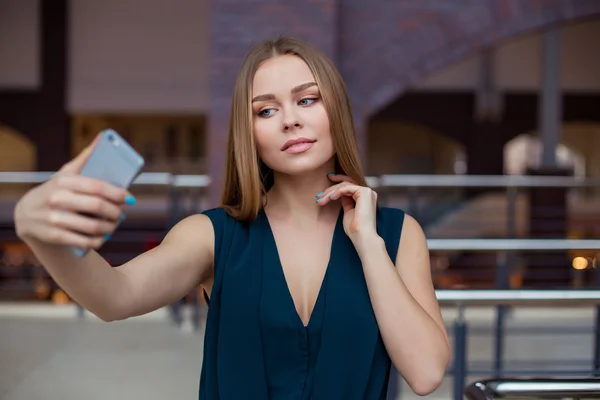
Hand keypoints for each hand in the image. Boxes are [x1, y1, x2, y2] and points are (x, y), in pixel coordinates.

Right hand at [14, 135, 133, 249]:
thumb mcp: (65, 174)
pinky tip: (102, 237)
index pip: (97, 186)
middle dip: (115, 212)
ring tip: (114, 225)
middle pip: (97, 206)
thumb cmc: (55, 191)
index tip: (129, 199)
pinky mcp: (54, 236)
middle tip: (121, 214)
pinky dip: (98, 241)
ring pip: (93, 226)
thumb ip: (84, 159)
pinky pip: (84, 241)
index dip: (117, 193)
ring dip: (110, 227)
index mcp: (64, 181)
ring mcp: (55, 218)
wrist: (27, 214)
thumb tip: (103, 138)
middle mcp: (58, 199)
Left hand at [316, 174, 378, 240]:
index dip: (336, 184)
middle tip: (318, 196)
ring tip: (321, 200)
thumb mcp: (348, 211)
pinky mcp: (364, 192)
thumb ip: (345, 201)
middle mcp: (368, 193)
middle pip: (345, 184)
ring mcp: (367, 192)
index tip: (324, 186)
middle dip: (330, 189)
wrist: (362, 236)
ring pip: (345, 185)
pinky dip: (337, 191)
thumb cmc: (355, 229)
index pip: (349, 186)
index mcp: (364, 197)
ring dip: (331, 192)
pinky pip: (347, 188)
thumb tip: (336, 194)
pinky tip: (331, 198)